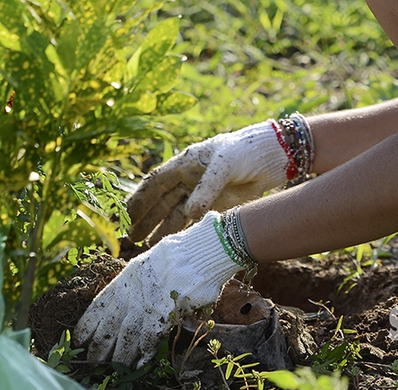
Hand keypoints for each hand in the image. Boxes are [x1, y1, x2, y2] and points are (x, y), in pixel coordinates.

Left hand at [77, 213, 239, 364]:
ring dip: (118, 354)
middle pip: (109, 324)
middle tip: (90, 360)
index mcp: (124, 279)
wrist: (196, 253)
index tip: (78, 336)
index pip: (100, 305)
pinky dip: (144, 351)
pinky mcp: (164, 313)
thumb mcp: (144, 265)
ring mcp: (146, 304)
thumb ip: (134, 283)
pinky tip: (139, 363)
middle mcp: (131, 292)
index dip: (88, 323)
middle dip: (99, 344)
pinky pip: (150, 337)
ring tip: (110, 367)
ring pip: (126, 334)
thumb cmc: (175, 257)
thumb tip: (126, 299)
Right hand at [127, 122, 289, 245]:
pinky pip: (194, 221)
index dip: (140, 198)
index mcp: (184, 164)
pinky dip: (182, 232)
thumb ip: (207, 189)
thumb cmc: (244, 151)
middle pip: (161, 202)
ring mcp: (202, 194)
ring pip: (175, 214)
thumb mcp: (224, 165)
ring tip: (146, 245)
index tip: (126, 214)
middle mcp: (188, 180)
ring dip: (161, 229)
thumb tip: (190, 213)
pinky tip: (172, 243)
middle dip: (145, 219)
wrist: (271, 157)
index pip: (155, 183)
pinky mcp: (217, 206)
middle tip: (130, 237)